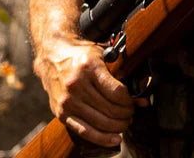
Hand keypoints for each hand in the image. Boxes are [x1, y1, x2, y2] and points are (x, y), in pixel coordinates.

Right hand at [33, 36, 147, 147]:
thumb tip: (141, 98)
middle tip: (131, 113)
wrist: (52, 56)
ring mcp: (68, 101)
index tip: (133, 101)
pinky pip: (84, 131)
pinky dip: (102, 138)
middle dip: (125, 114)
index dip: (129, 100)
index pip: (116, 92)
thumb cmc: (81, 55)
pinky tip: (115, 139)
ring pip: (100, 122)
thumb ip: (120, 74)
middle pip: (110, 109)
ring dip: (117, 126)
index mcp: (89, 67)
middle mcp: (77, 85)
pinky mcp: (61, 113)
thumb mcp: (102, 55)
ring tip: (124, 123)